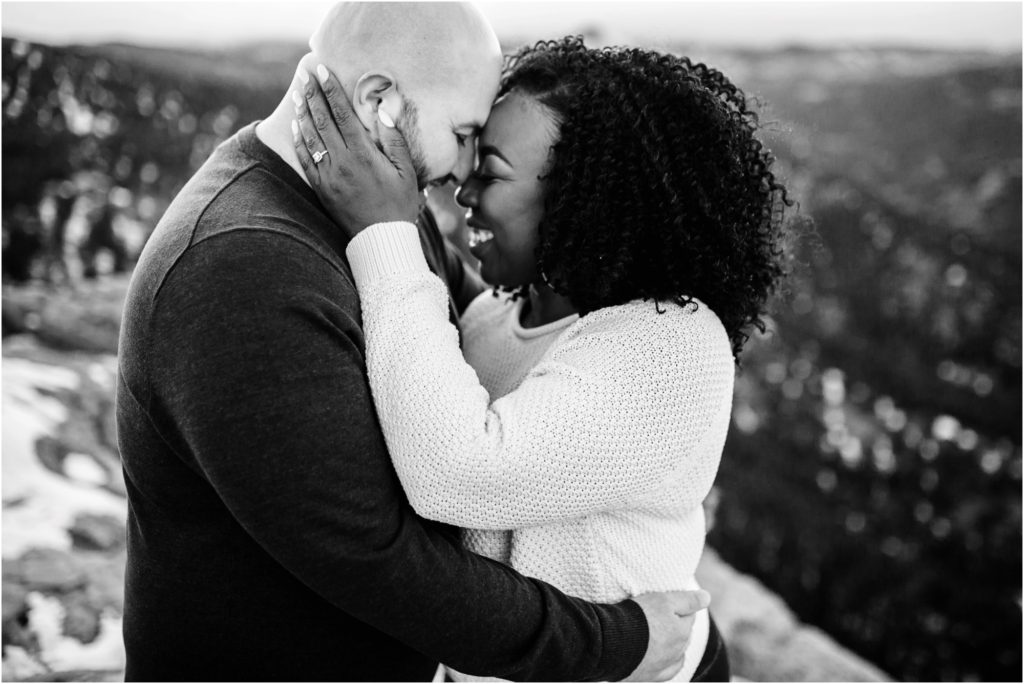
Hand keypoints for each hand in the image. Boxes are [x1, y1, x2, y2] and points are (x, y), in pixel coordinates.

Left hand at [292, 64, 418, 235]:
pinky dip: (300, 141)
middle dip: (313, 95)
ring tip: (298, 94)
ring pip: (311, 137)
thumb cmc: (399, 204)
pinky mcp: (321, 189)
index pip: (342, 114)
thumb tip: (384, 110)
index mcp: (363, 155)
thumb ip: (394, 139)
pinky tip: (297, 127)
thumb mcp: (406, 171)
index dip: (331, 90)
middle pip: (323, 121)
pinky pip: (306, 160)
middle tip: (305, 76)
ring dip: (303, 113)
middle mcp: (341, 162)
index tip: (322, 71)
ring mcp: (328, 176)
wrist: (381, 239)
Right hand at [623, 590, 710, 681]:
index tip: (664, 601)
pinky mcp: (649, 677)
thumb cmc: (637, 618)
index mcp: (683, 632)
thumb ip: (688, 600)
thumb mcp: (664, 600)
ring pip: (675, 654)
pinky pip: (664, 671)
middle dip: (675, 626)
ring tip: (654, 634)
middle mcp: (677, 652)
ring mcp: (664, 666)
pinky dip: (664, 663)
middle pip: (682, 635)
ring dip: (670, 645)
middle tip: (656, 615)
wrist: (611, 643)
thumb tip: (707, 597)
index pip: (688, 615)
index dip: (678, 606)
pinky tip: (658, 657)